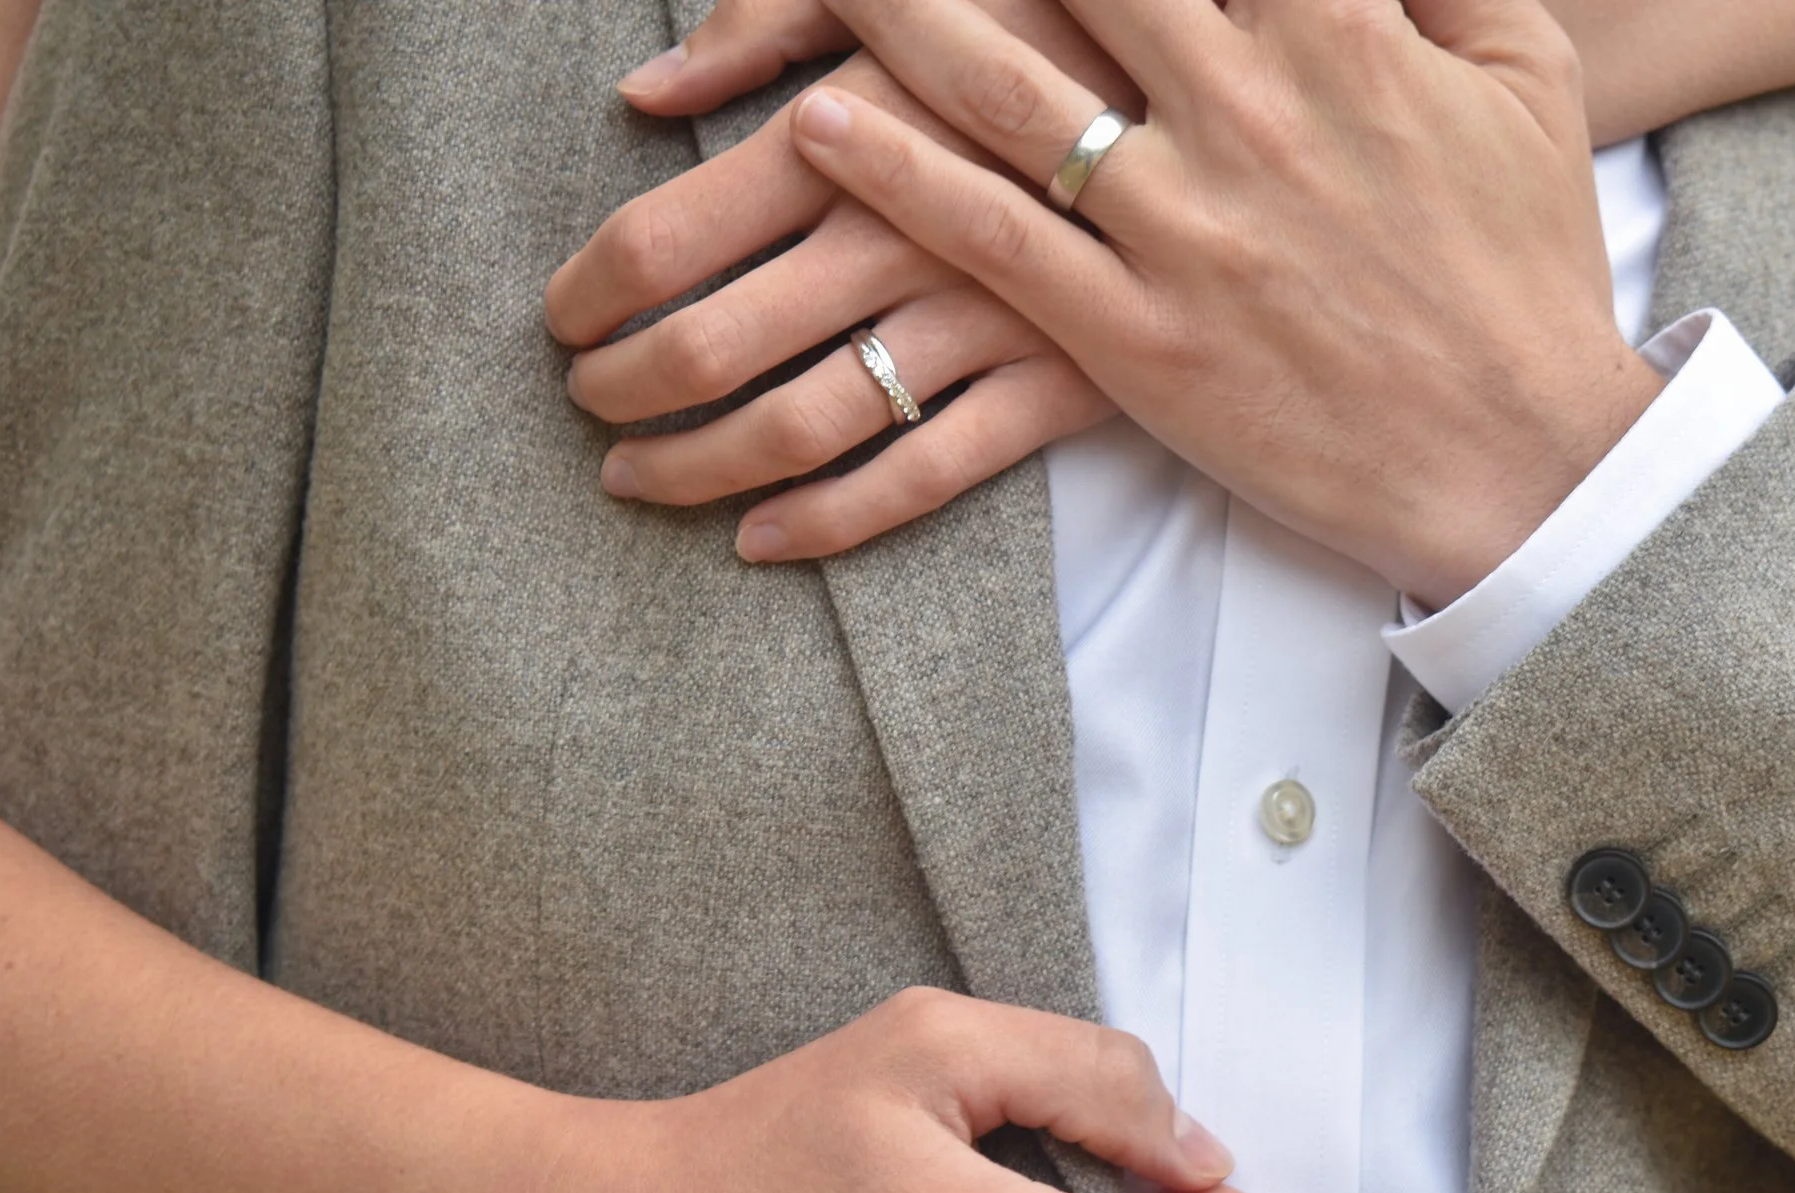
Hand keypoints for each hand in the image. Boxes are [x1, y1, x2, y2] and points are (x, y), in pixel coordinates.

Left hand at [544, 0, 1130, 561]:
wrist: (1233, 96)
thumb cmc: (1054, 17)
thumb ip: (765, 20)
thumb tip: (647, 93)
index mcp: (848, 134)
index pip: (665, 235)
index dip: (591, 289)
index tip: (561, 316)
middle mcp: (896, 240)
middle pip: (711, 345)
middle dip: (624, 390)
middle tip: (586, 403)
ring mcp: (978, 323)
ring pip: (800, 428)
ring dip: (698, 466)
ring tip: (642, 477)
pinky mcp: (1054, 385)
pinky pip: (921, 477)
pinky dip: (828, 523)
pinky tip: (763, 539)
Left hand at [782, 0, 1665, 607]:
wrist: (1522, 456)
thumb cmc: (1522, 270)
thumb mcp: (1521, 79)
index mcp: (1340, 34)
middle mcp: (1246, 112)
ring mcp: (1185, 230)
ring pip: (1001, 92)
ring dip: (891, 16)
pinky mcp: (1139, 341)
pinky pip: (995, 243)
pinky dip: (899, 177)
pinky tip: (819, 124)